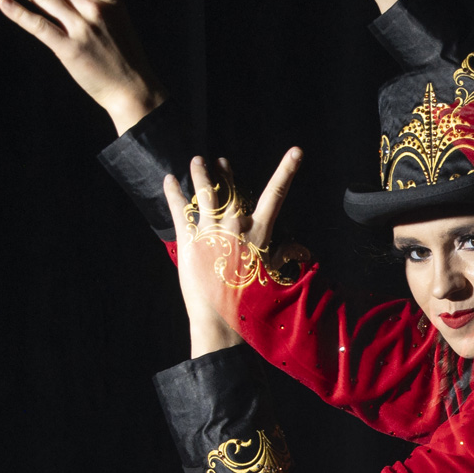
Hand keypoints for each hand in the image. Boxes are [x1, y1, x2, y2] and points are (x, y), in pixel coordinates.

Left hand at [0, 0, 162, 134]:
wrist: (134, 89)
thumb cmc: (127, 56)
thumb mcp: (122, 24)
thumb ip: (111, 3)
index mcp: (109, 1)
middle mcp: (93, 10)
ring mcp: (80, 29)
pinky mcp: (68, 49)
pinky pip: (39, 26)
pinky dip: (19, 13)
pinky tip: (4, 1)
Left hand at [162, 150, 300, 357]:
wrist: (223, 320)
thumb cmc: (253, 299)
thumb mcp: (274, 275)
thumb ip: (287, 256)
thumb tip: (303, 250)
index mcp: (259, 232)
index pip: (277, 195)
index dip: (287, 170)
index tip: (296, 152)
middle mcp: (236, 226)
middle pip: (231, 189)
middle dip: (225, 172)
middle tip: (219, 161)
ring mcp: (211, 231)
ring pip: (205, 193)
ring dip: (199, 174)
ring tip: (196, 160)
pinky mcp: (189, 240)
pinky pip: (179, 210)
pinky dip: (173, 193)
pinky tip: (169, 180)